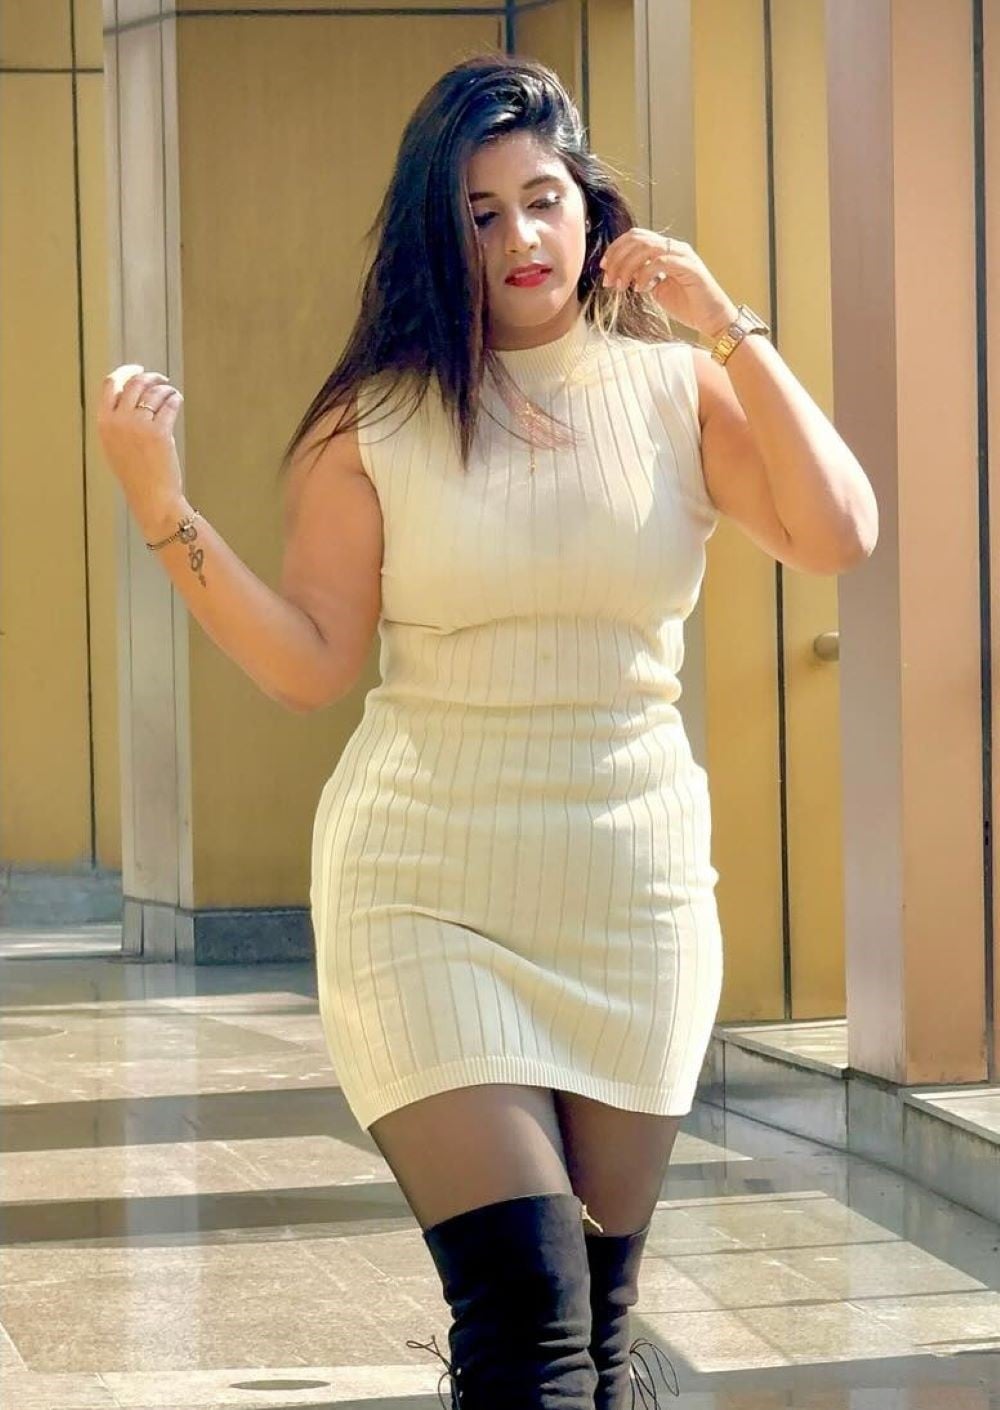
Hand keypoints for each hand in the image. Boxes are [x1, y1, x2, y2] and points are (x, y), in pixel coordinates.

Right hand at [97, 366, 186, 529]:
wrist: (150, 495)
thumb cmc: (135, 473)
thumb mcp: (115, 445)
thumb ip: (117, 419)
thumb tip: (131, 393)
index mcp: (104, 423)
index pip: (111, 385)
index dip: (126, 372)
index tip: (138, 370)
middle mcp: (119, 421)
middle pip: (135, 383)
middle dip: (150, 377)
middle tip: (161, 380)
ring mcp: (139, 426)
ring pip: (154, 392)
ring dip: (165, 388)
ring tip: (171, 393)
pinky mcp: (159, 432)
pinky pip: (169, 405)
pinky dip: (174, 398)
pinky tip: (176, 399)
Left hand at [599, 230, 737, 341]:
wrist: (713, 319)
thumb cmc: (688, 306)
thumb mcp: (658, 290)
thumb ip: (642, 278)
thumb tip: (621, 275)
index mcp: (666, 250)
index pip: (636, 237)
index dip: (616, 249)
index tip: (604, 268)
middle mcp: (674, 248)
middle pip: (638, 238)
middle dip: (617, 258)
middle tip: (609, 280)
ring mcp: (683, 255)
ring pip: (647, 248)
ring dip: (628, 266)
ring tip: (622, 286)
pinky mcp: (689, 268)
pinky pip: (660, 262)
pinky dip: (645, 274)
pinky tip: (640, 289)